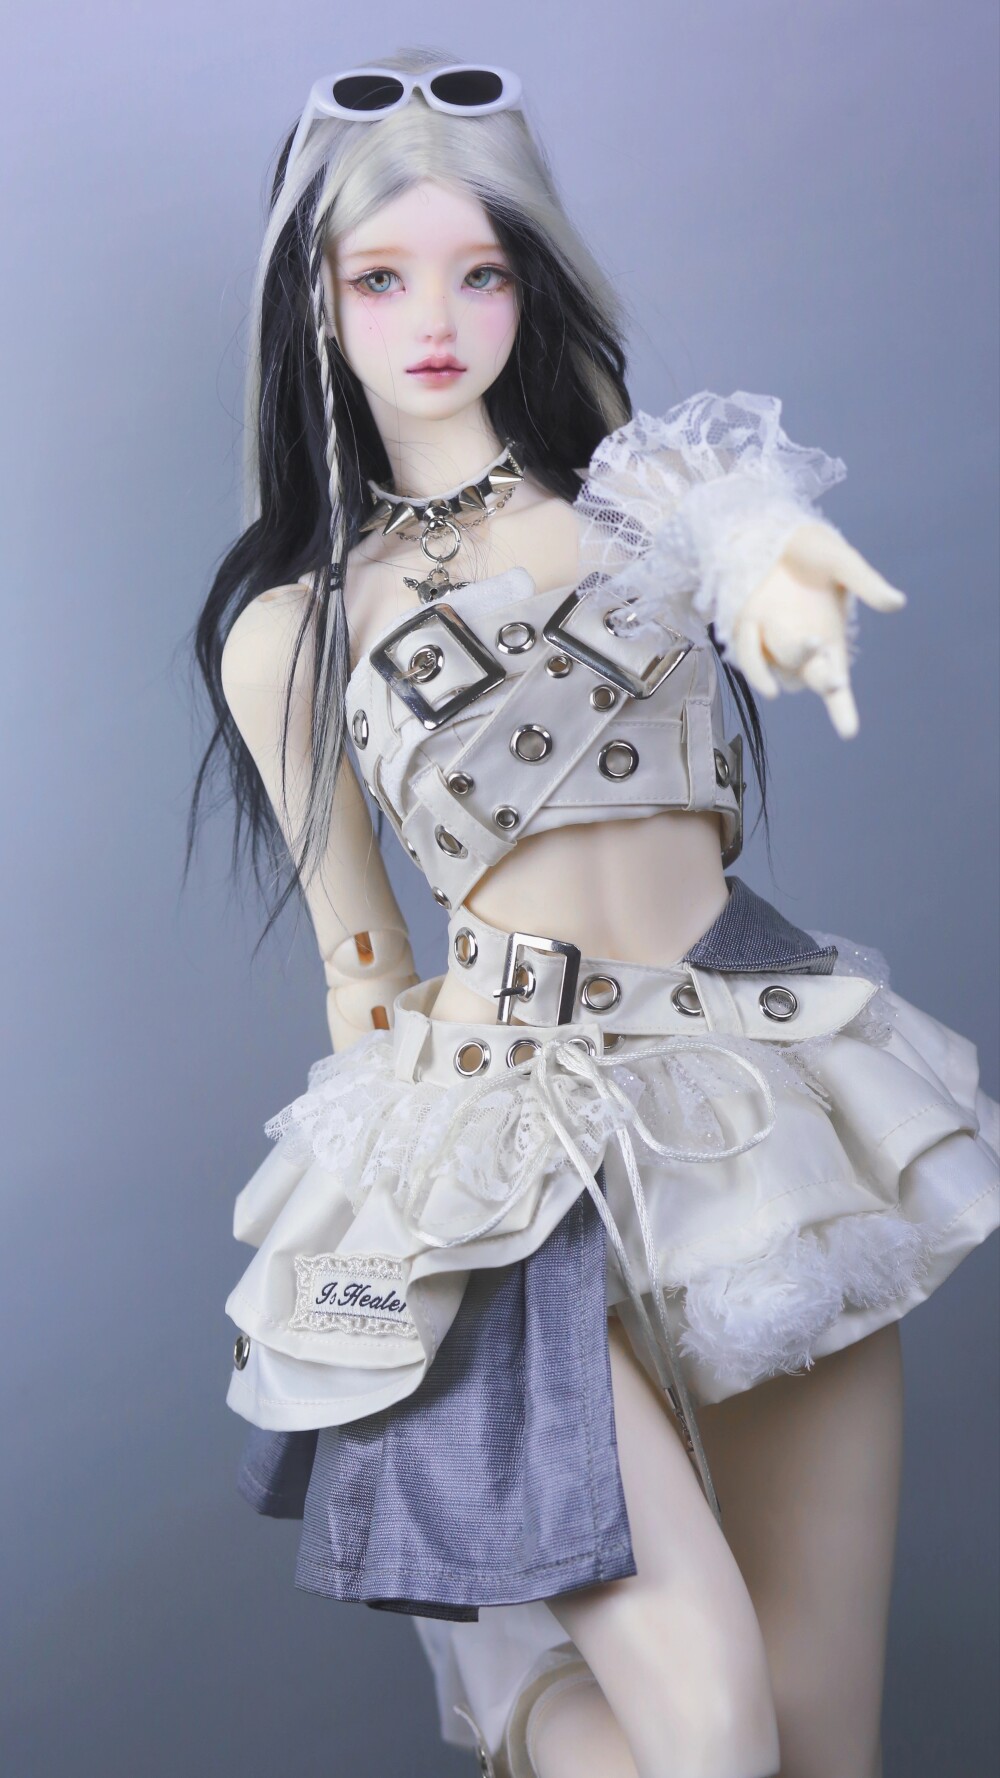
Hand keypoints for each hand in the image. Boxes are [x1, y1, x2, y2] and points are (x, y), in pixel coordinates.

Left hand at [728, 520, 906, 737]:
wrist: (766, 531)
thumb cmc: (810, 549)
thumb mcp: (841, 561)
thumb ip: (866, 583)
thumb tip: (897, 603)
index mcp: (830, 639)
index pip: (836, 684)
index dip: (841, 710)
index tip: (848, 731)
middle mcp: (802, 649)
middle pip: (814, 678)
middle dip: (824, 679)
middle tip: (833, 676)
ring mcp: (772, 643)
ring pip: (786, 671)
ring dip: (797, 661)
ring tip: (810, 638)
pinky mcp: (746, 631)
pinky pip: (752, 660)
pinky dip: (760, 672)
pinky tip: (769, 687)